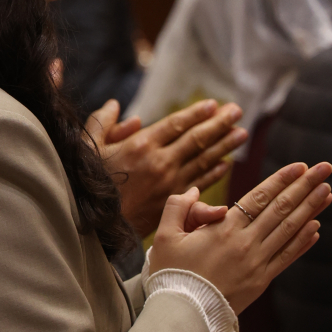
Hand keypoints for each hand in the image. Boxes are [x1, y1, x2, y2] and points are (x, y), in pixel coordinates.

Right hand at [86, 97, 247, 237]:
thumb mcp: (89, 149)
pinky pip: (199, 183)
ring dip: (225, 146)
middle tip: (238, 111)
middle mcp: (160, 162)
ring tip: (242, 134)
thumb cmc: (90, 185)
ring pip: (204, 161)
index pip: (176, 124)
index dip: (197, 113)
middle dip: (219, 124)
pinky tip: (226, 164)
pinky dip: (214, 173)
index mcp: (141, 145)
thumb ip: (103, 123)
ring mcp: (170, 183)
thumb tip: (116, 105)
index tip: (214, 105)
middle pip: (197, 139)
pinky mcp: (173, 202)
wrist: (94, 227)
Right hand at [150, 161, 331, 314]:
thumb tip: (193, 190)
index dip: (281, 179)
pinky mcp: (261, 281)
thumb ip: (177, 207)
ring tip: (328, 192)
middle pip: (281, 208)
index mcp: (224, 228)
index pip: (259, 197)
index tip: (300, 166)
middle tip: (325, 169)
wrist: (183, 315)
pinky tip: (316, 228)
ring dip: (311, 209)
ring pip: (289, 230)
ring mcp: (257, 263)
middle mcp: (245, 243)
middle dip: (305, 186)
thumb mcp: (164, 237)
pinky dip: (302, 241)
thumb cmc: (171, 275)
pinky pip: (287, 257)